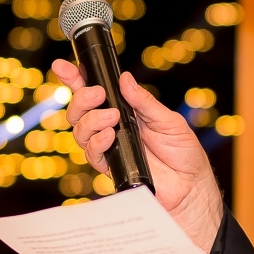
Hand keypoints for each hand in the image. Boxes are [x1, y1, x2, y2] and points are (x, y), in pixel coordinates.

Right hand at [54, 59, 224, 249]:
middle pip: (79, 110)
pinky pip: (92, 153)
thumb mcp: (169, 120)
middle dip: (81, 97)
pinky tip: (110, 136)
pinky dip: (97, 142)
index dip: (76, 78)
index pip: (94, 92)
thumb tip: (124, 79)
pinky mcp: (111, 167)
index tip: (63, 66)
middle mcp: (112, 127)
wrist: (191, 187)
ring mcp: (109, 148)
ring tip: (112, 117)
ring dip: (91, 119)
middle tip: (98, 93)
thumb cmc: (183, 154)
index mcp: (125, 111)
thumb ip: (144, 102)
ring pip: (80, 130)